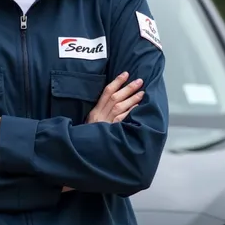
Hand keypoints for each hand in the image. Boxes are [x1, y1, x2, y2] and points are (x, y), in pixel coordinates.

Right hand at [62, 72, 143, 192]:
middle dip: (128, 88)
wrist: (82, 151)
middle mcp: (100, 116)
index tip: (125, 74)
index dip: (116, 82)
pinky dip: (130, 111)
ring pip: (120, 107)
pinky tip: (137, 106)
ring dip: (132, 98)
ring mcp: (106, 123)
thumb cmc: (87, 137)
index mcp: (94, 112)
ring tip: (142, 92)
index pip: (106, 92)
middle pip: (115, 98)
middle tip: (139, 81)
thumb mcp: (91, 123)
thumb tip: (113, 101)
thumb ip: (100, 113)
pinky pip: (122, 119)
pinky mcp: (111, 131)